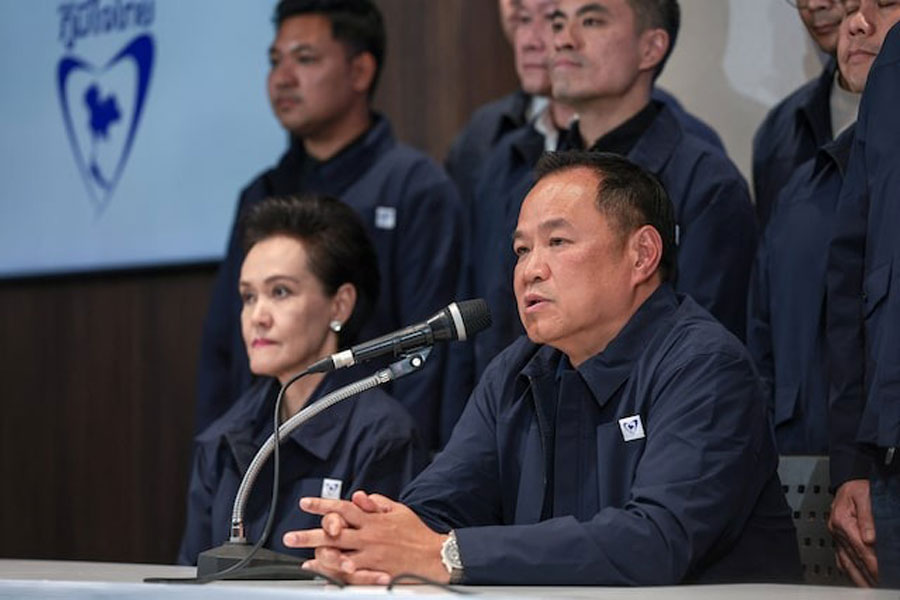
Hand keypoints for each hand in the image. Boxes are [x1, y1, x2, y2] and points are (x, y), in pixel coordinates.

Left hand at [283, 491, 449, 583]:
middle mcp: (368, 535)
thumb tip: (359, 496)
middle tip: (290, 537)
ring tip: (302, 559)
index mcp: (373, 518)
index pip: (343, 508)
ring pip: (339, 554)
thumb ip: (376, 502)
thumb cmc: (416, 532)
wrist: (434, 555)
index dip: (323, 505)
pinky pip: (352, 574)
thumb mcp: (398, 509)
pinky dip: (336, 574)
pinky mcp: (375, 571)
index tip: (305, 503)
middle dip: (310, 535)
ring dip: (319, 557)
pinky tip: (323, 576)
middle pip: (334, 534)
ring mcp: (370, 555)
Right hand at [828, 479, 877, 586]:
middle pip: (853, 558)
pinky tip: (855, 577)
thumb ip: (868, 517)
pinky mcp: (837, 537)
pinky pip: (840, 557)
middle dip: (867, 574)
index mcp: (843, 520)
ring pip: (845, 561)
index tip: (881, 574)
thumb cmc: (857, 488)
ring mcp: (835, 535)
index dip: (872, 563)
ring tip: (869, 587)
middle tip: (879, 585)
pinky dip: (848, 570)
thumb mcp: (865, 496)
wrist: (847, 482)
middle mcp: (836, 530)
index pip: (860, 548)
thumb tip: (870, 538)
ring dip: (858, 576)